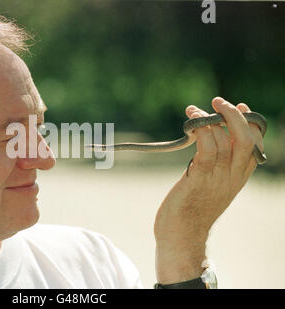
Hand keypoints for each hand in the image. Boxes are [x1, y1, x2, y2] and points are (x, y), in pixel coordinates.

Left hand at [153, 97, 264, 283]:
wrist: (180, 236)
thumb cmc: (190, 209)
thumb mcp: (209, 186)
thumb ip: (214, 165)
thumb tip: (208, 139)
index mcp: (238, 177)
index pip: (255, 144)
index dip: (250, 123)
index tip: (239, 106)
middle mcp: (232, 177)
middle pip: (246, 138)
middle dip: (234, 115)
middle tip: (218, 101)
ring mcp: (217, 178)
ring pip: (224, 140)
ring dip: (207, 119)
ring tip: (192, 111)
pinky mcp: (198, 179)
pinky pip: (207, 149)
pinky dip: (200, 133)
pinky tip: (190, 127)